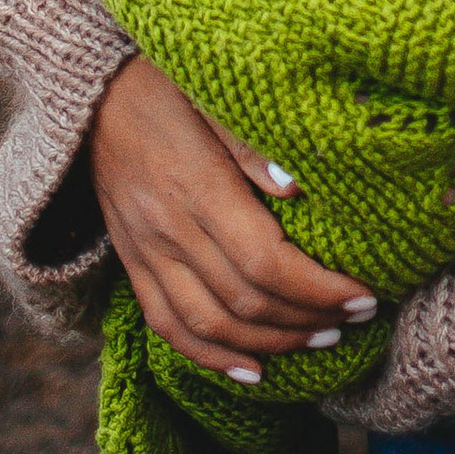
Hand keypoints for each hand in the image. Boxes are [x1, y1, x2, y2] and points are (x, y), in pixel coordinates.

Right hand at [88, 53, 374, 379]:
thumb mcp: (214, 97)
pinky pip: (166, 324)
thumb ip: (252, 144)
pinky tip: (251, 369)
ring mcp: (146, 252)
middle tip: (356, 319)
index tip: (364, 296)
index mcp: (197, 189)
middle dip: (307, 318)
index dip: (318, 289)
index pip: (266, 262)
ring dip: (269, 342)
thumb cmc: (165, 84)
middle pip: (244, 299)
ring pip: (208, 323)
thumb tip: (297, 187)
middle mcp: (169, 230)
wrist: (90, 93)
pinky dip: (209, 356)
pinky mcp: (132, 262)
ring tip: (320, 340)